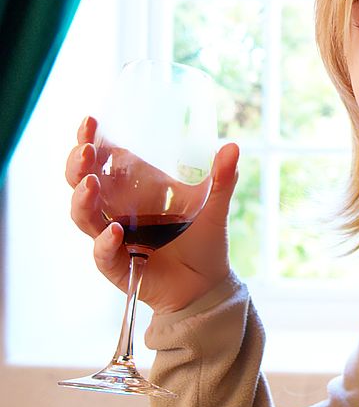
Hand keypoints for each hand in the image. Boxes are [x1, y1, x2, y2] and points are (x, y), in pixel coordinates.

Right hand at [65, 116, 239, 313]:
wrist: (207, 285)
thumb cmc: (204, 241)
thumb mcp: (214, 206)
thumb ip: (222, 179)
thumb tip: (232, 147)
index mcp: (135, 188)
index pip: (103, 159)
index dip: (90, 141)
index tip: (90, 121)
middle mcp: (117, 210)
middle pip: (81, 182)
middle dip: (78, 164)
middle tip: (85, 150)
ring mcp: (113, 237)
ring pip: (83, 216)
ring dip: (83, 200)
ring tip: (90, 184)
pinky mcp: (117, 265)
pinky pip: (103, 253)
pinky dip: (105, 243)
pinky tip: (115, 232)